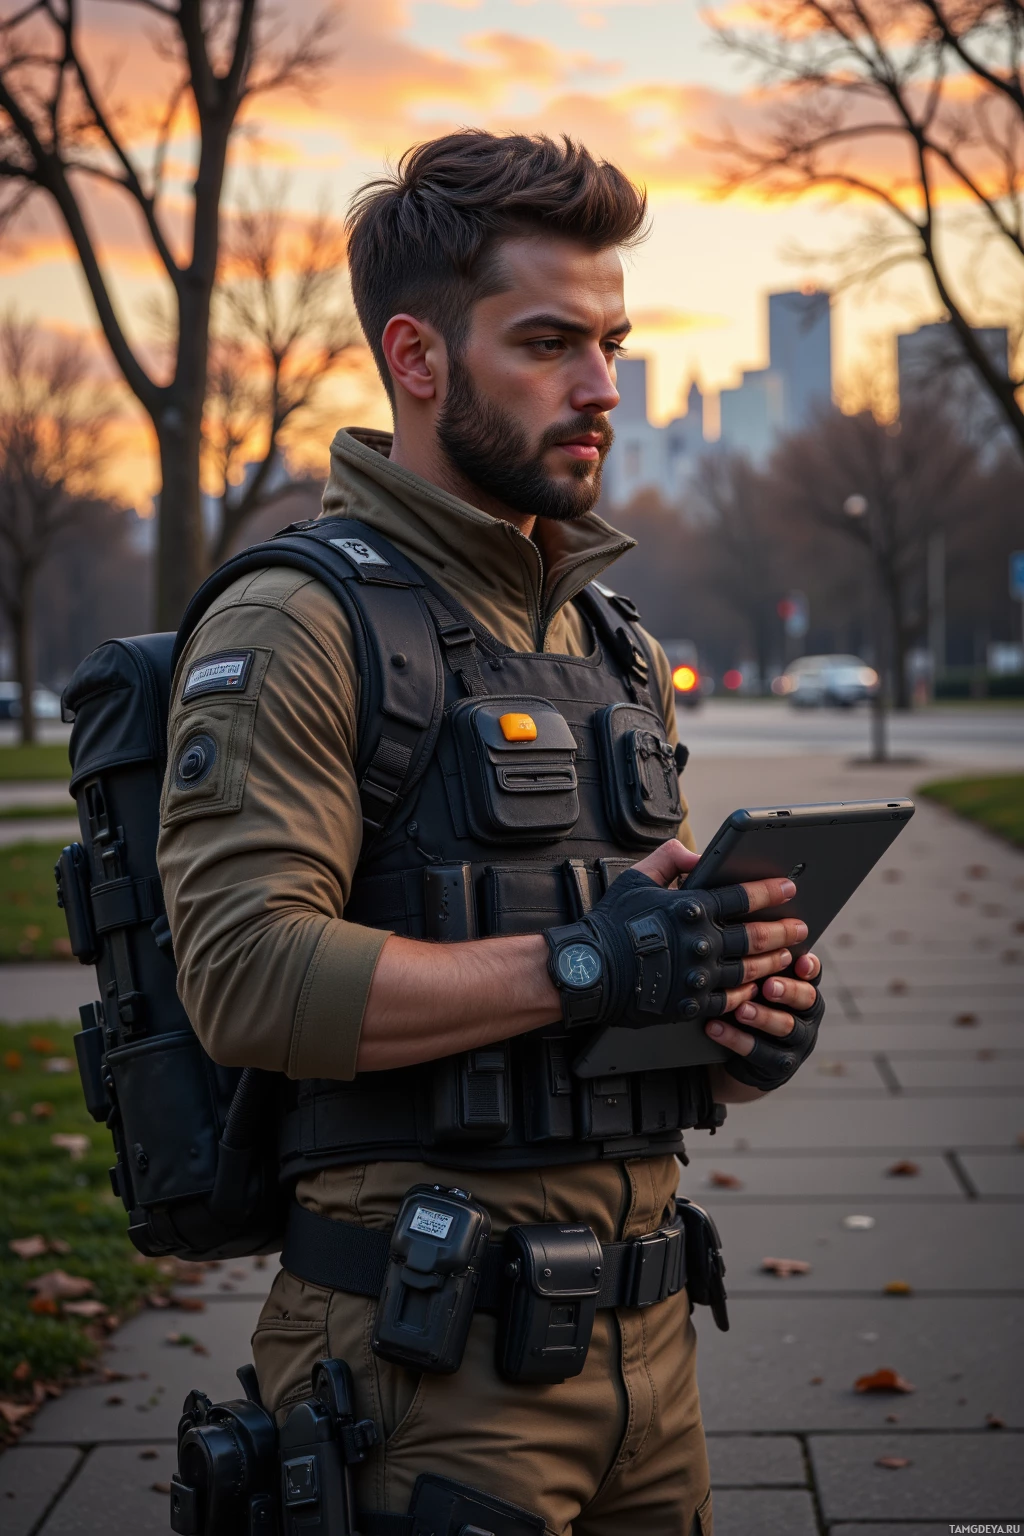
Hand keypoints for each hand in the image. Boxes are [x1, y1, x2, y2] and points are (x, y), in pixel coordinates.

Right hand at [543, 838, 808, 1032]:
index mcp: (690, 908)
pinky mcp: (691, 1003)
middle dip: (784, 929)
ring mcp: (698, 975)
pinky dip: (749, 991)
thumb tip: (695, 854)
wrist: (589, 972)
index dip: (769, 891)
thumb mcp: (636, 879)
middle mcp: (700, 942)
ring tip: (787, 954)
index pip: (742, 896)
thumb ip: (668, 858)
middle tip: (801, 926)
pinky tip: (758, 985)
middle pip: (756, 935)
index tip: (789, 887)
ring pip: (749, 968)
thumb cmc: (611, 924)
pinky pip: (731, 998)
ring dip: (773, 960)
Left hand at [708, 951, 824, 1091]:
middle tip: (769, 985)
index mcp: (803, 987)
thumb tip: (737, 924)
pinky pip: (759, 1052)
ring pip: (785, 1027)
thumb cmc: (746, 1002)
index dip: (810, 968)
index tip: (801, 961)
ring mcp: (797, 1042)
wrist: (739, 1055)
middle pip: (806, 999)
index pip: (812, 974)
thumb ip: (754, 960)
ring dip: (762, 1017)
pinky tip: (714, 1027)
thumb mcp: (752, 981)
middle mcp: (806, 1013)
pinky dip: (735, 1038)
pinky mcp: (780, 1065)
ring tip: (740, 1009)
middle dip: (788, 991)